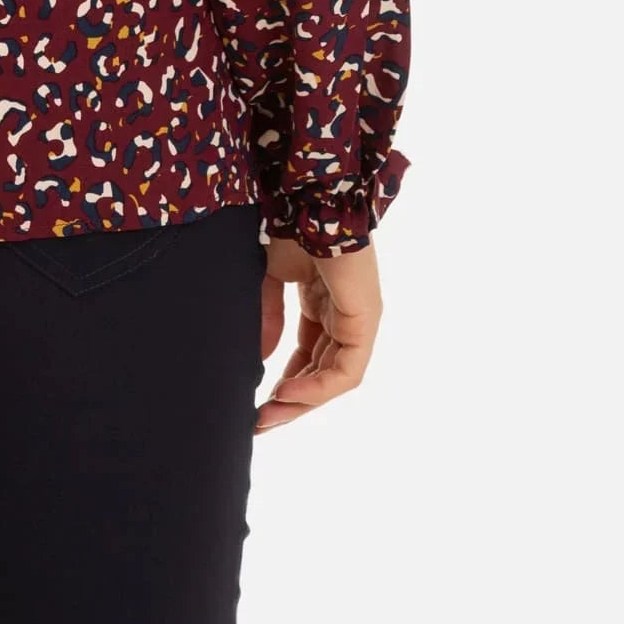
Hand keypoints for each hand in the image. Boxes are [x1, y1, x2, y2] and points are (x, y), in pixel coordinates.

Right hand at [255, 233, 381, 433]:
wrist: (311, 201)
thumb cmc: (292, 226)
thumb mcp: (270, 277)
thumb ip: (267, 316)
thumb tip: (259, 359)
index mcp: (324, 304)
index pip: (309, 356)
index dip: (285, 380)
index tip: (257, 402)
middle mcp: (345, 317)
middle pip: (321, 372)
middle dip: (291, 400)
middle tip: (262, 422)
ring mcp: (358, 321)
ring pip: (334, 378)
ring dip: (302, 401)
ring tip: (270, 414)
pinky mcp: (365, 322)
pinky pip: (346, 371)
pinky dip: (318, 388)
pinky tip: (287, 392)